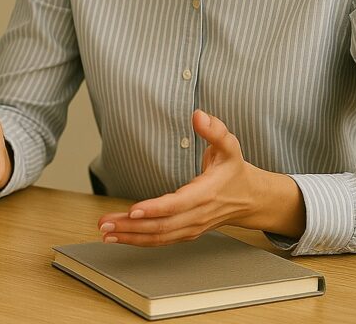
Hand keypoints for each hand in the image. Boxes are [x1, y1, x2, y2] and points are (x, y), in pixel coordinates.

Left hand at [98, 110, 304, 245]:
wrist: (250, 199)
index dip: (155, 209)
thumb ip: (215, 130)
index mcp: (206, 193)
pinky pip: (161, 240)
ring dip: (130, 236)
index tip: (133, 210)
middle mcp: (197, 215)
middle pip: (162, 225)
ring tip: (105, 232)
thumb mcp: (230, 145)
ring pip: (159, 236)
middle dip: (132, 226)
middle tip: (105, 224)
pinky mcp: (185, 232)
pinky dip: (139, 240)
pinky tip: (119, 237)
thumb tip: (199, 115)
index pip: (178, 205)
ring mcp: (191, 227)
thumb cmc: (235, 170)